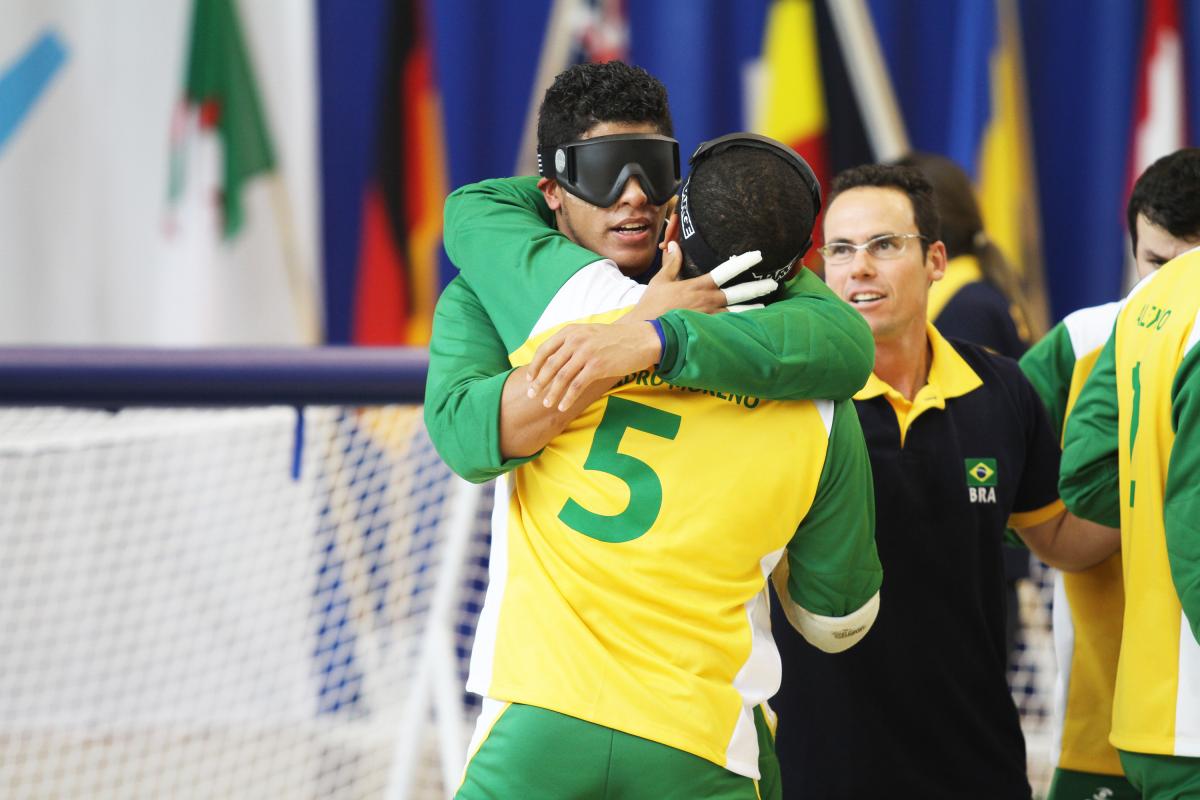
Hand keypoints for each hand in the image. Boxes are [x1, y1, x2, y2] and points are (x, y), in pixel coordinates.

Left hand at [525, 321, 660, 410]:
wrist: (641, 339)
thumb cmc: (614, 339)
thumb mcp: (589, 334)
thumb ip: (571, 343)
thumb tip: (553, 362)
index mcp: (571, 331)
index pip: (544, 350)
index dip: (535, 366)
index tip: (529, 379)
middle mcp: (576, 340)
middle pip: (550, 365)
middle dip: (539, 382)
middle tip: (531, 395)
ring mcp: (586, 353)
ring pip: (561, 377)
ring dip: (552, 393)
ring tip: (546, 404)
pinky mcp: (597, 366)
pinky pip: (576, 385)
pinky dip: (567, 398)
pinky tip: (563, 406)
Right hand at [629, 236, 774, 319]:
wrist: (647, 332)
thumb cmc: (651, 306)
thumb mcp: (660, 280)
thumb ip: (671, 262)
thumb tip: (675, 244)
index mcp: (699, 285)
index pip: (727, 270)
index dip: (744, 261)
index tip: (758, 255)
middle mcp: (709, 300)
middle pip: (740, 292)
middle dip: (758, 287)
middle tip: (773, 283)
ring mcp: (710, 317)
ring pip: (738, 311)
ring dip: (753, 308)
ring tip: (767, 306)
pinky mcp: (707, 332)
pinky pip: (729, 327)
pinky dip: (741, 326)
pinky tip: (751, 326)